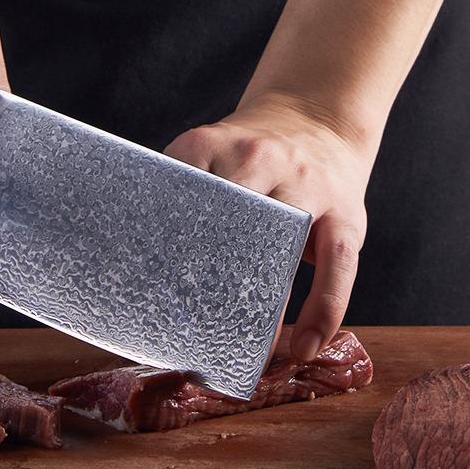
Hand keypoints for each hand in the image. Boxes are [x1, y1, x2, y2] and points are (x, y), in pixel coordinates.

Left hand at [165, 90, 371, 361]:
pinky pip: (337, 267)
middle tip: (185, 327)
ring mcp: (305, 187)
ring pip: (282, 245)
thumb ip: (179, 192)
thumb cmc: (249, 156)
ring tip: (243, 349)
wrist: (318, 119)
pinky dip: (322, 310)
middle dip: (207, 272)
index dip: (159, 241)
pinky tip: (304, 345)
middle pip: (229, 220)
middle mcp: (259, 160)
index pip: (177, 193)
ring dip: (262, 304)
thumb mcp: (207, 153)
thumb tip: (124, 255)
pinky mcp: (345, 216)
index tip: (141, 286)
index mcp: (210, 147)